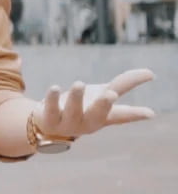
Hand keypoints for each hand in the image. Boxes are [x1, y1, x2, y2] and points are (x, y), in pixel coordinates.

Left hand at [32, 68, 154, 138]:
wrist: (48, 127)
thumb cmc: (81, 107)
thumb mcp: (101, 94)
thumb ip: (123, 84)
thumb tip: (151, 73)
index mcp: (102, 116)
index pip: (121, 115)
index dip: (135, 114)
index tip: (150, 112)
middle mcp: (87, 121)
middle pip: (97, 115)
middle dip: (104, 105)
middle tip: (111, 94)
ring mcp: (68, 122)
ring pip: (73, 110)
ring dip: (76, 97)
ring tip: (79, 83)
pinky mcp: (50, 119)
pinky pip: (51, 108)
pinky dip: (52, 97)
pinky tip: (55, 87)